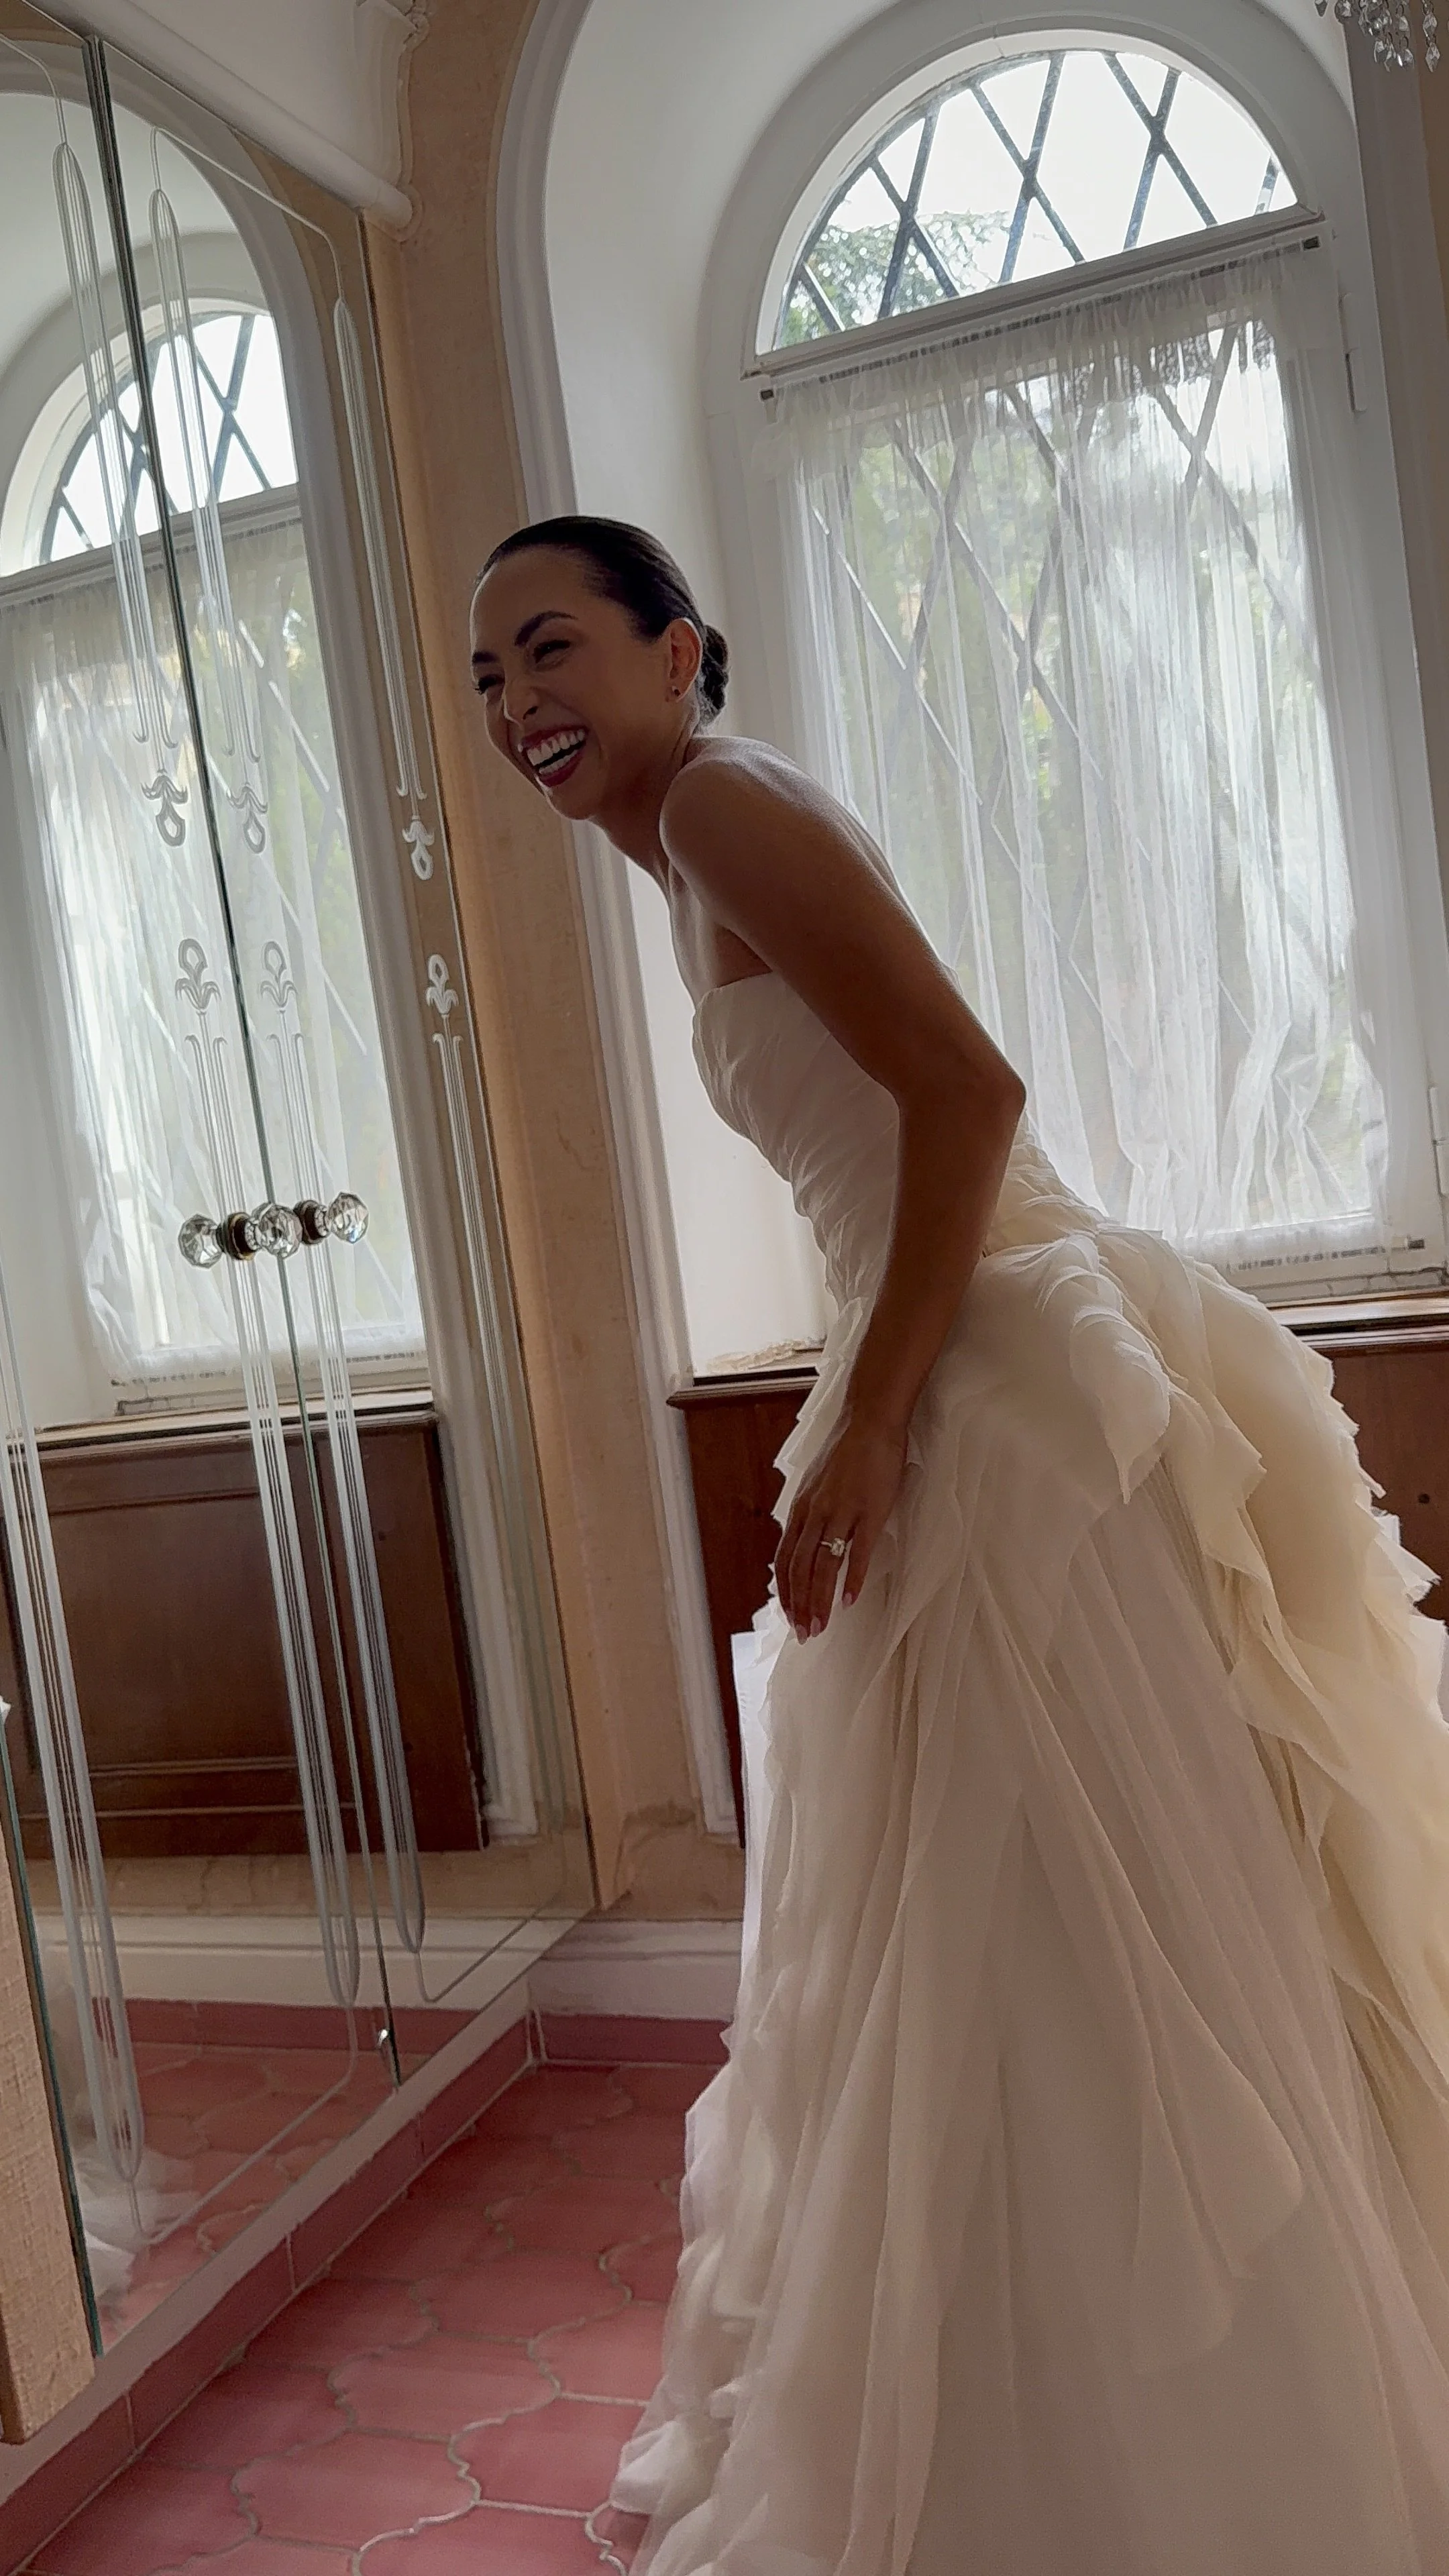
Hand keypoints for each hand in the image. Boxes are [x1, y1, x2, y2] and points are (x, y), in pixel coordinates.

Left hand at [773, 1408, 908, 1641]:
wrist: (870, 1420)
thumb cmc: (848, 1450)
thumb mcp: (820, 1483)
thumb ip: (813, 1511)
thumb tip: (808, 1539)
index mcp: (802, 1508)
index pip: (784, 1559)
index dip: (785, 1591)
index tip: (789, 1616)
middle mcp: (815, 1513)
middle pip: (799, 1569)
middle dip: (799, 1605)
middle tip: (804, 1633)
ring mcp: (841, 1512)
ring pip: (822, 1566)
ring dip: (819, 1601)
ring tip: (821, 1626)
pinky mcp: (869, 1511)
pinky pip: (858, 1552)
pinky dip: (852, 1579)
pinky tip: (850, 1600)